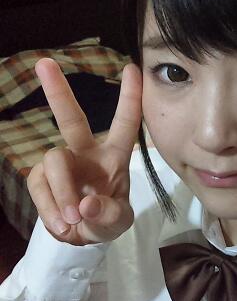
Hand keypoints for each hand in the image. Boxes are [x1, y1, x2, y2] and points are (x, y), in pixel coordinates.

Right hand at [27, 59, 142, 245]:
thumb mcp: (119, 223)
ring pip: (53, 162)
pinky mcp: (40, 178)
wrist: (82, 237)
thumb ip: (109, 216)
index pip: (125, 124)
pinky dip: (49, 209)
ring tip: (72, 220)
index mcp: (114, 156)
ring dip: (62, 193)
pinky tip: (62, 225)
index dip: (130, 97)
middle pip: (71, 119)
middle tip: (44, 63)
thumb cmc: (106, 219)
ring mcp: (62, 164)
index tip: (132, 68)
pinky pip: (39, 186)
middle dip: (59, 92)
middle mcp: (86, 152)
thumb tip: (86, 205)